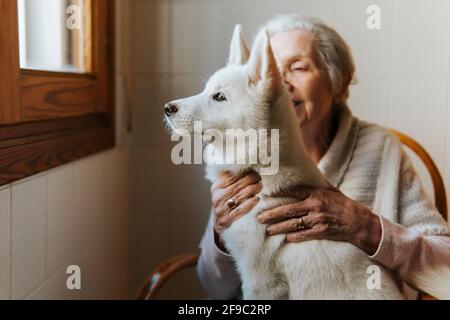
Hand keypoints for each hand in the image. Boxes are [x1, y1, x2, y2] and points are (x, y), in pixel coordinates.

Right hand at [210, 171, 261, 251]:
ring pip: (239, 196)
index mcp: (215, 188)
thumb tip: (246, 165)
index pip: (230, 177)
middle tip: (259, 177)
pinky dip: (250, 203)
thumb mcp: (224, 191)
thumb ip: (232, 180)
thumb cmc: (226, 204)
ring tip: (260, 186)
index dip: (243, 173)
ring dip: (252, 190)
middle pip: (236, 186)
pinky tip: (257, 199)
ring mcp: (221, 210)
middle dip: (250, 180)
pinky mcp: (227, 220)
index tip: (254, 170)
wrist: (220, 226)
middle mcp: (216, 198)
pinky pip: (241, 209)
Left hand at [257, 186, 381, 254]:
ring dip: (278, 227)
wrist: (360, 222)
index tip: (265, 194)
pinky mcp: (322, 232)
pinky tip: (285, 239)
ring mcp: (318, 219)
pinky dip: (294, 237)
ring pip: (293, 224)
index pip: (294, 191)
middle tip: (259, 217)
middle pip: (288, 210)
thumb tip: (302, 176)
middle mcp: (315, 206)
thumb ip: (316, 185)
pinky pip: (304, 235)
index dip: (279, 193)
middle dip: (272, 214)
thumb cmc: (343, 204)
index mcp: (317, 193)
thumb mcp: (331, 190)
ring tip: (267, 229)